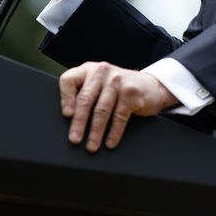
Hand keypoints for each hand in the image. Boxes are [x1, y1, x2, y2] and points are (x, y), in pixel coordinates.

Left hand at [59, 62, 178, 152]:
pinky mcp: (131, 92)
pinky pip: (119, 116)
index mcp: (88, 70)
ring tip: (92, 146)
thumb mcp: (99, 85)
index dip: (65, 98)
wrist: (150, 86)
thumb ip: (84, 94)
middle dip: (79, 122)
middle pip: (85, 99)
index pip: (69, 80)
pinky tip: (110, 142)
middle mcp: (101, 71)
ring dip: (96, 131)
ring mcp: (117, 80)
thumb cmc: (118, 89)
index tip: (66, 115)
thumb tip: (69, 121)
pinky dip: (114, 132)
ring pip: (102, 109)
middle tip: (75, 139)